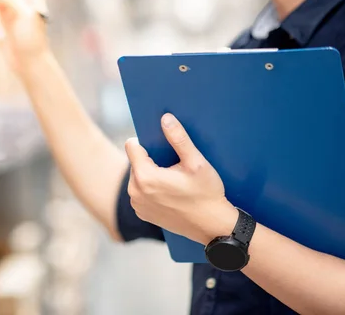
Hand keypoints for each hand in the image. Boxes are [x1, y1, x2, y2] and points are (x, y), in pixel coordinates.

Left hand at [125, 113, 237, 244]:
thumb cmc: (207, 194)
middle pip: (135, 162)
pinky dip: (151, 189)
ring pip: (137, 177)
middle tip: (173, 166)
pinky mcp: (142, 213)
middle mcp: (135, 192)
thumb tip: (165, 118)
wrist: (213, 227)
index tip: (161, 145)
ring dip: (150, 174)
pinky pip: (140, 192)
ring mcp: (137, 205)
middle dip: (151, 159)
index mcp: (145, 177)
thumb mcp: (196, 163)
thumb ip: (179, 139)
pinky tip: (170, 193)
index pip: (132, 146)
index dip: (146, 141)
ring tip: (173, 180)